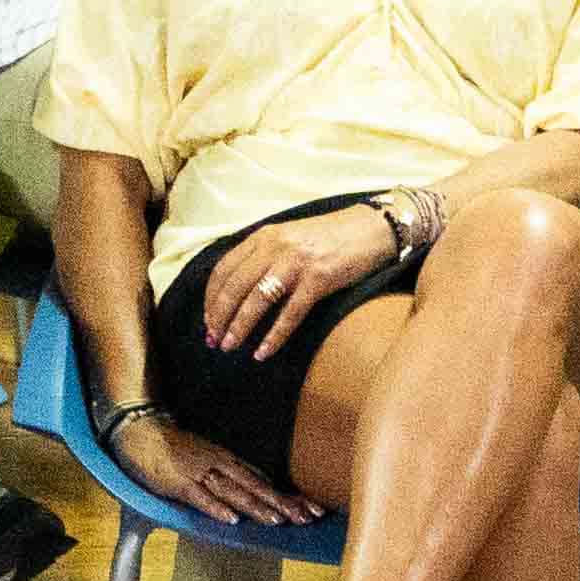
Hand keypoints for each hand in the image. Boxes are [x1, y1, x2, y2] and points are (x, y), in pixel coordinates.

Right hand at [106, 401, 311, 531]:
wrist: (141, 430)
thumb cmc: (176, 447)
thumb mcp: (210, 455)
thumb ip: (233, 472)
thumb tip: (261, 484)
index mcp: (228, 460)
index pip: (264, 481)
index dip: (289, 497)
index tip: (313, 509)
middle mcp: (219, 465)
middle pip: (256, 487)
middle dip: (282, 504)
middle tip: (307, 518)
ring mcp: (200, 473)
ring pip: (233, 493)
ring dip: (256, 507)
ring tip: (278, 521)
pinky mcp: (179, 483)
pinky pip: (200, 497)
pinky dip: (216, 508)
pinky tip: (231, 519)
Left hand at [192, 201, 402, 357]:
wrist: (372, 228)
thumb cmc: (330, 237)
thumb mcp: (289, 238)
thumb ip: (264, 255)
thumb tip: (238, 288)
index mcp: (264, 236)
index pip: (224, 268)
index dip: (211, 297)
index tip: (207, 320)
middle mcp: (275, 246)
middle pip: (235, 286)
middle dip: (219, 316)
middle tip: (213, 339)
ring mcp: (297, 262)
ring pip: (257, 300)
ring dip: (239, 327)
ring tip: (229, 346)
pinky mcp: (319, 279)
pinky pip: (290, 313)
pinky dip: (274, 336)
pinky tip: (263, 352)